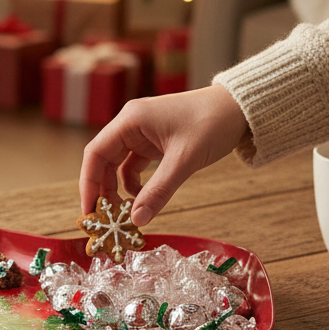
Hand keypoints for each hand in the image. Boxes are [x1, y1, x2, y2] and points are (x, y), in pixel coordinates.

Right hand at [78, 84, 249, 224]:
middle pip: (103, 161)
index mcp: (131, 120)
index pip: (95, 153)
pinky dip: (135, 185)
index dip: (88, 183)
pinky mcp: (154, 143)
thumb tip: (136, 221)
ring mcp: (142, 134)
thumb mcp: (184, 160)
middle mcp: (131, 125)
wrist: (240, 108)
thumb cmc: (212, 123)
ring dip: (119, 190)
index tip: (89, 211)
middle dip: (103, 191)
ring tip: (125, 214)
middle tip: (105, 220)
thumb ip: (158, 191)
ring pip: (118, 166)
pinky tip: (143, 200)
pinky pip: (135, 167)